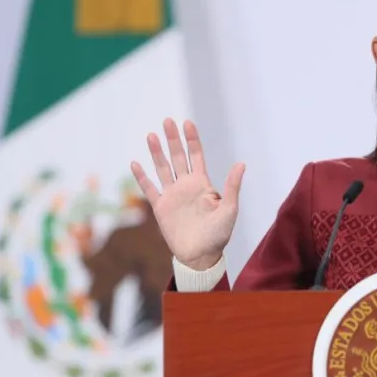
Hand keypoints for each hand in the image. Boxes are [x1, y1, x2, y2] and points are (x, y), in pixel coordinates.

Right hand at [130, 118, 244, 270]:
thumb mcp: (229, 209)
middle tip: (167, 120)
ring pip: (162, 168)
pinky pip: (149, 189)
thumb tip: (241, 163)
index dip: (192, 140)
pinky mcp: (160, 208)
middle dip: (173, 140)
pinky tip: (135, 163)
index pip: (196, 156)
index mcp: (203, 184)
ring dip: (157, 153)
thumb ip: (232, 186)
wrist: (201, 255)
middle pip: (178, 157)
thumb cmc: (219, 234)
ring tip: (151, 135)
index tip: (187, 123)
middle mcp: (186, 186)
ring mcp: (172, 195)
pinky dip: (142, 177)